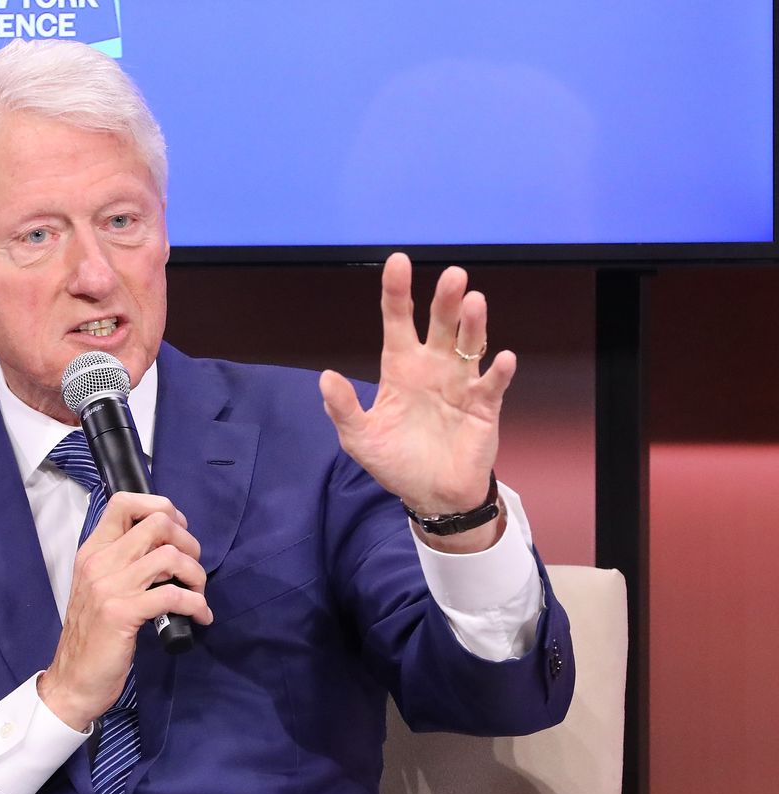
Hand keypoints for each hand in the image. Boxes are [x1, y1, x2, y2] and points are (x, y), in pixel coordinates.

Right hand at [38, 493, 212, 730]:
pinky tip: (200, 616)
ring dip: (196, 574)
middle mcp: (99, 562)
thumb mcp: (99, 588)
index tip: (177, 533)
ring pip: (170, 556)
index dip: (161, 507)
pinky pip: (173, 595)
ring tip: (198, 593)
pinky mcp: (122, 614)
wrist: (73, 680)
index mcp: (93, 551)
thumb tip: (165, 545)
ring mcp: (109, 587)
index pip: (124, 502)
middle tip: (192, 568)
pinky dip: (196, 604)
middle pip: (157, 523)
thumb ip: (123, 562)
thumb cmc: (92, 635)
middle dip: (188, 542)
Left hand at [319, 253, 513, 544]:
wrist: (431, 496)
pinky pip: (492, 384)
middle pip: (441, 325)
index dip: (397, 291)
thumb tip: (326, 376)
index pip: (398, 321)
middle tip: (453, 276)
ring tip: (474, 302)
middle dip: (446, 299)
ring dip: (474, 325)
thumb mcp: (360, 438)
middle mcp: (433, 367)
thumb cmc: (396, 461)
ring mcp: (461, 384)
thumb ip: (342, 408)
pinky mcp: (484, 407)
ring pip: (470, 346)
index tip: (398, 261)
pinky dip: (499, 372)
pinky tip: (503, 359)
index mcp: (400, 368)